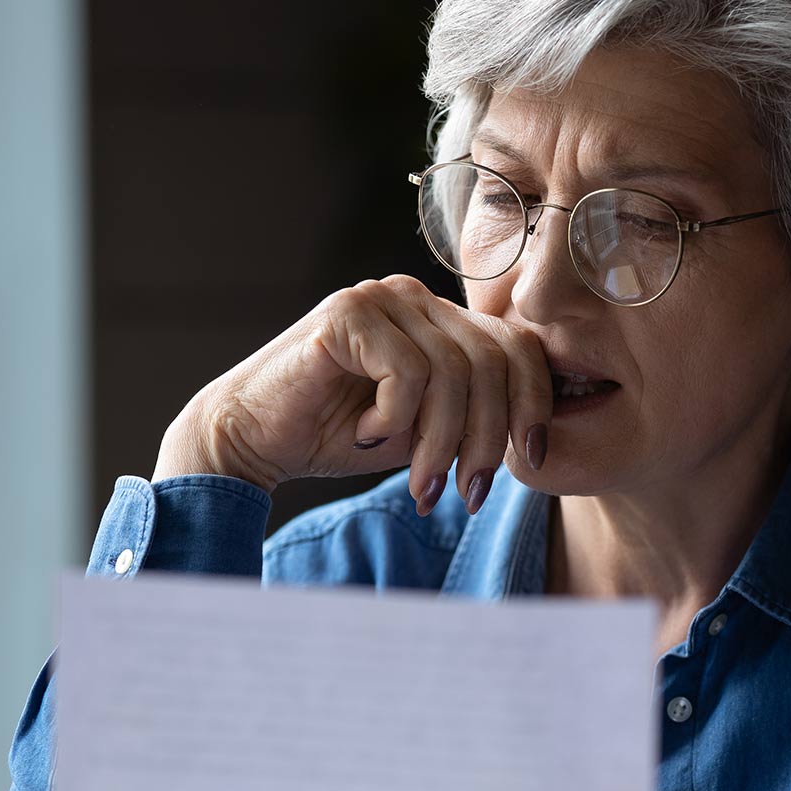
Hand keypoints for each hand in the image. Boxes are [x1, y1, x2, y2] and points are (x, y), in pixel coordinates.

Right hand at [153, 275, 552, 513]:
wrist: (251, 440)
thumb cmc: (336, 435)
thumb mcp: (424, 430)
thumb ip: (473, 416)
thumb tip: (540, 436)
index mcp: (439, 317)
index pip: (517, 346)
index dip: (534, 405)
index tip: (533, 461)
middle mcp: (413, 297)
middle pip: (492, 361)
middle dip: (487, 439)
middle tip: (465, 494)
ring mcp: (379, 298)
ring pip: (453, 373)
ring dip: (440, 443)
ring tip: (418, 483)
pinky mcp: (346, 314)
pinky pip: (406, 372)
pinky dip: (394, 419)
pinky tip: (365, 433)